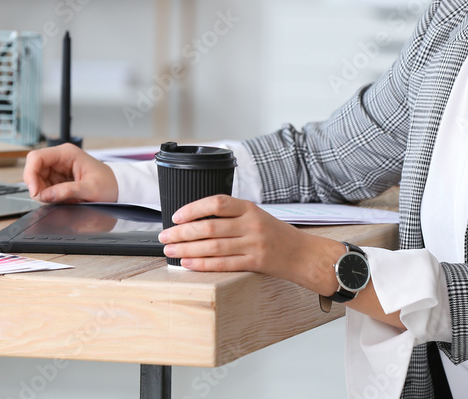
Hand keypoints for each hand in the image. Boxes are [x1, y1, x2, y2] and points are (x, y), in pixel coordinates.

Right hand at [22, 143, 117, 203]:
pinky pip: (44, 188)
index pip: (36, 157)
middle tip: (49, 200)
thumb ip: (68, 191)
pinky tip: (63, 199)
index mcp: (67, 153)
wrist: (117, 187)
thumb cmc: (108, 183)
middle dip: (37, 187)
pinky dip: (49, 197)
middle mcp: (60, 159)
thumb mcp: (90, 189)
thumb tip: (46, 195)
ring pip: (37, 181)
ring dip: (44, 193)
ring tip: (63, 199)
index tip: (35, 192)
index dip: (30, 174)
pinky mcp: (58, 179)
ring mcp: (57, 169)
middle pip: (34, 170)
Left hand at [157, 194, 343, 293]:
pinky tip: (188, 263)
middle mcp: (252, 224)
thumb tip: (195, 220)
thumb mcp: (256, 216)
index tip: (176, 216)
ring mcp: (254, 244)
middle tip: (165, 236)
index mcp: (250, 208)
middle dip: (182, 232)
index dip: (193, 208)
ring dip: (187, 249)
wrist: (302, 253)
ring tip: (170, 251)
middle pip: (210, 227)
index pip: (217, 202)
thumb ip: (231, 215)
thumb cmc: (275, 234)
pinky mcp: (255, 262)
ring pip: (213, 246)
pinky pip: (223, 264)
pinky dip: (203, 264)